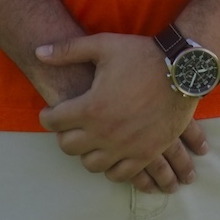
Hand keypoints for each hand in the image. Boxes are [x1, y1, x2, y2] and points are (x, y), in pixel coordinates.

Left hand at [35, 33, 208, 190]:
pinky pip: (121, 174)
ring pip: (92, 164)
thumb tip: (38, 52)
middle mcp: (106, 133)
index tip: (49, 114)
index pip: (55, 121)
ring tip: (88, 140)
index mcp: (92, 107)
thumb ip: (67, 50)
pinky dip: (111, 168)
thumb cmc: (141, 55)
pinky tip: (110, 156)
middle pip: (69, 147)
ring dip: (86, 153)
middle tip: (67, 127)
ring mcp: (126, 147)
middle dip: (64, 136)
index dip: (47, 117)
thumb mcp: (103, 45)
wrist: (182, 69)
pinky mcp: (146, 153)